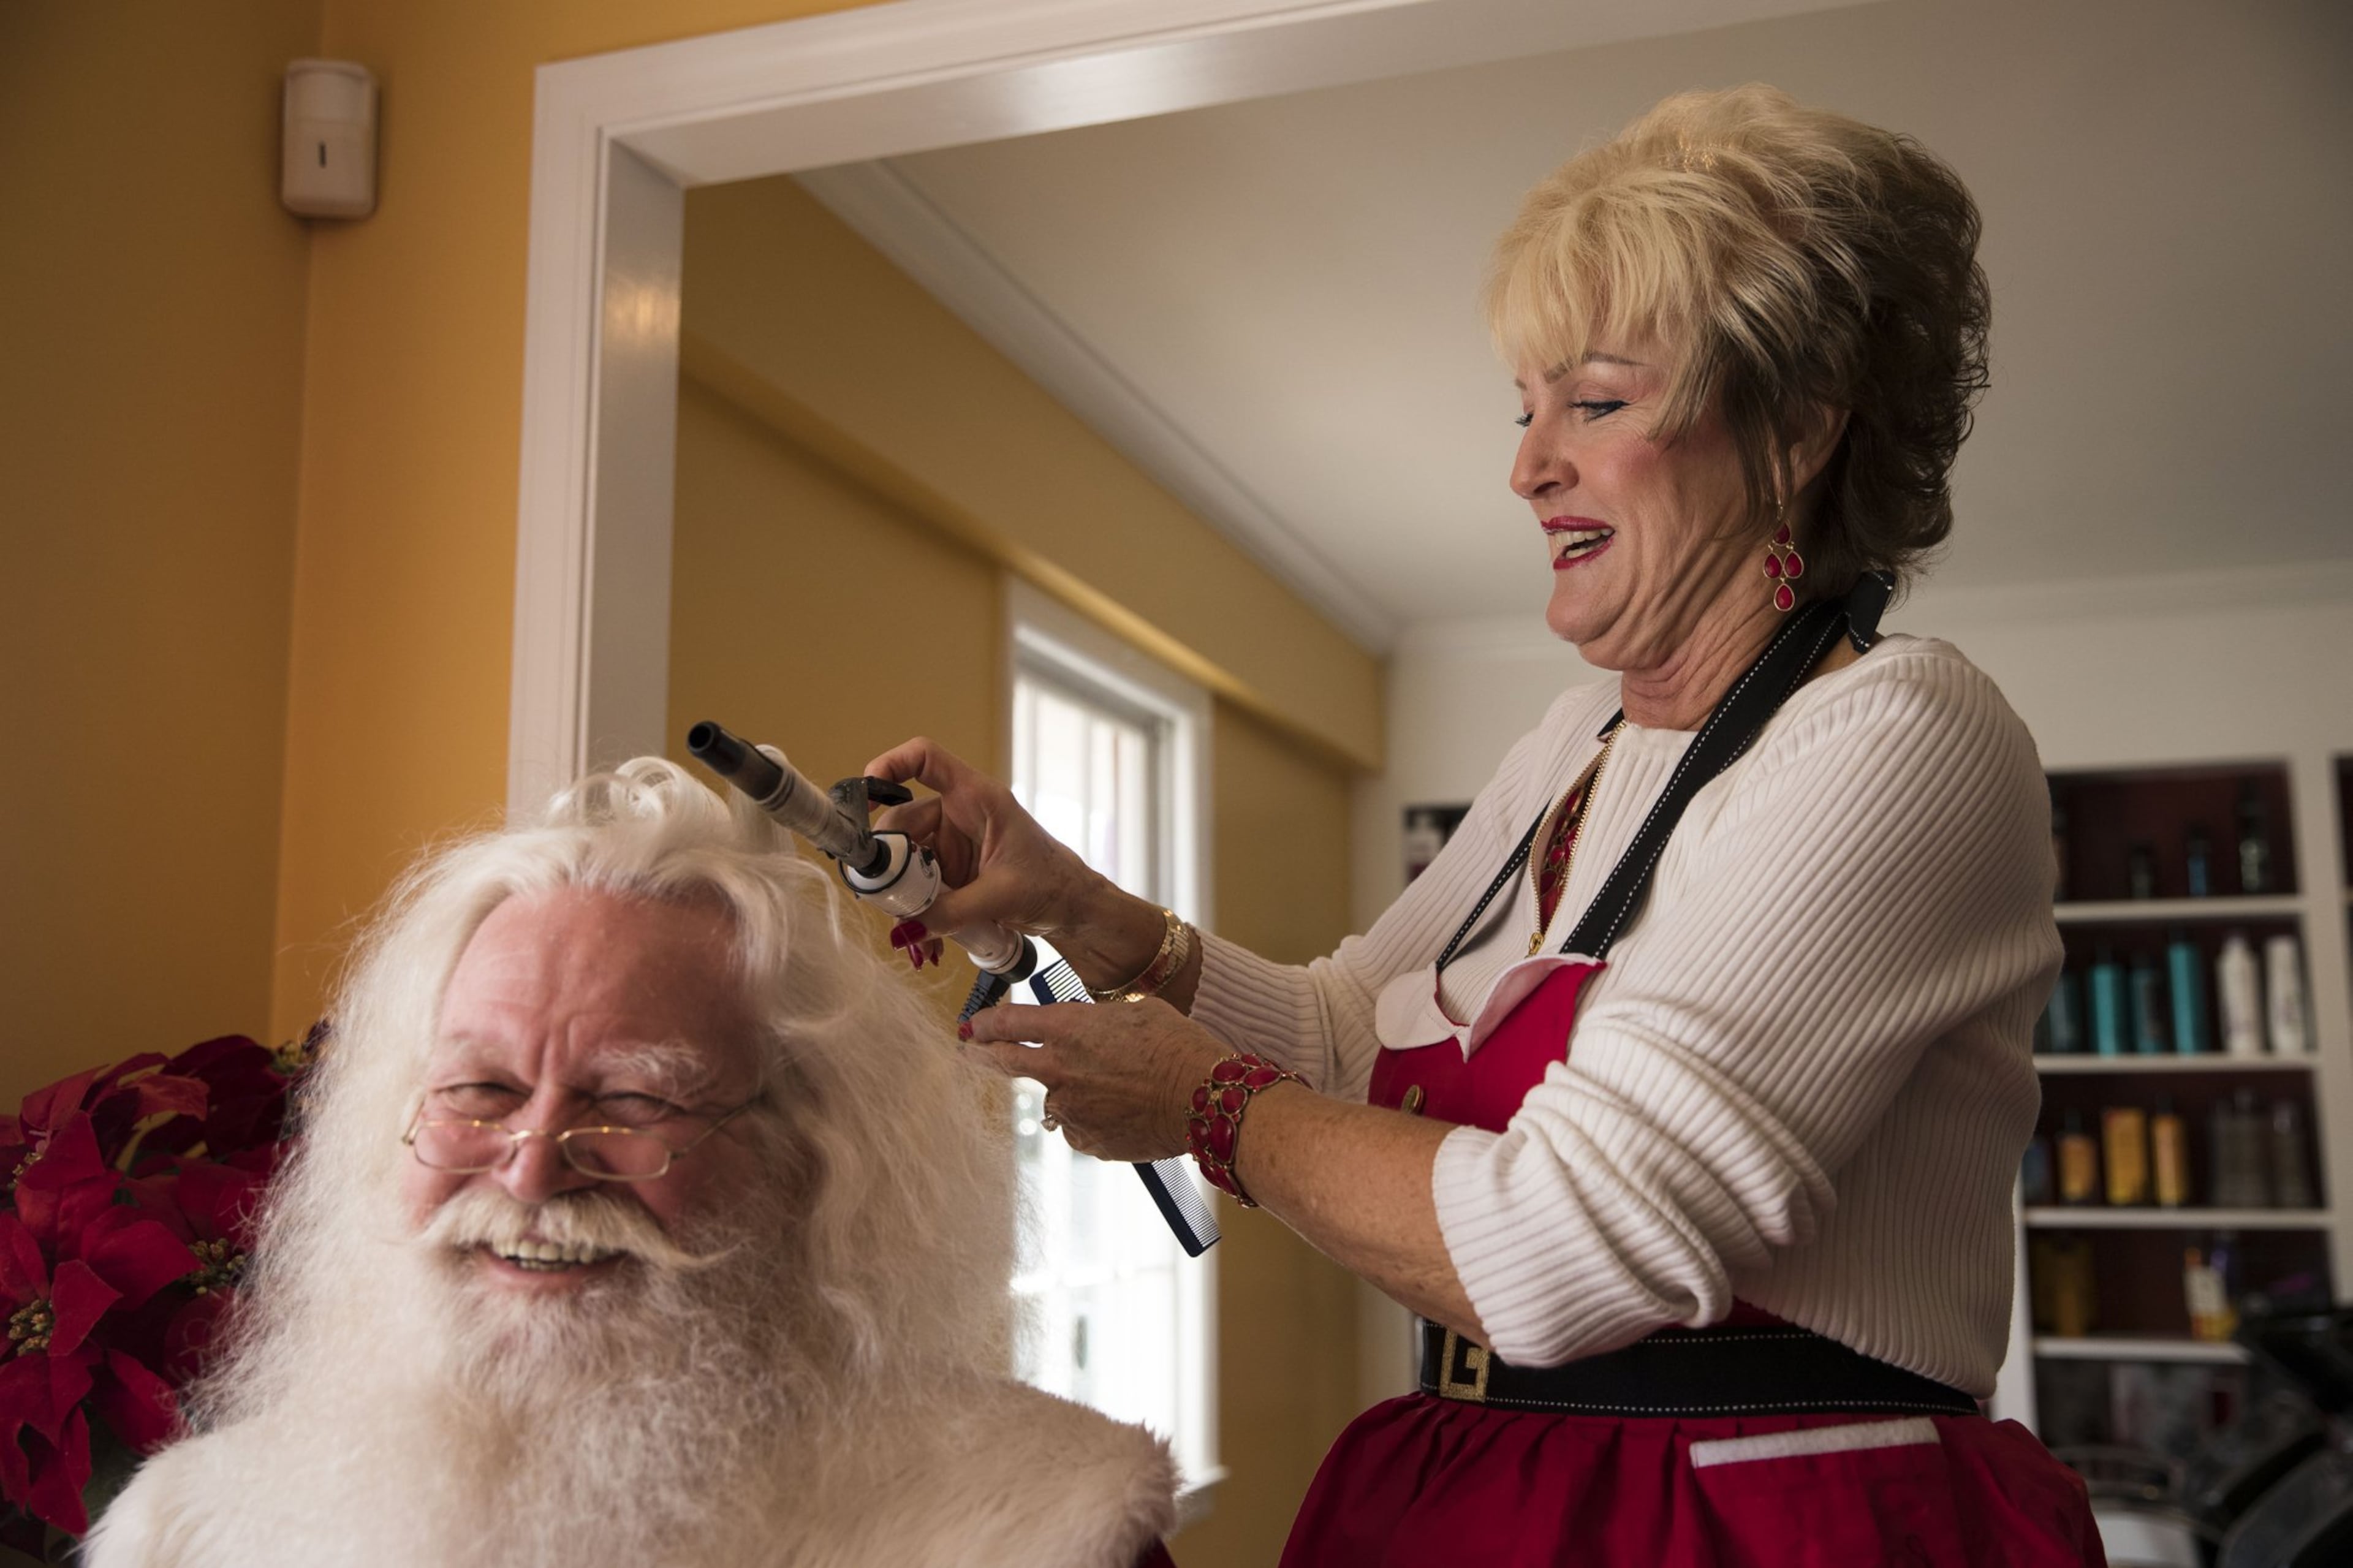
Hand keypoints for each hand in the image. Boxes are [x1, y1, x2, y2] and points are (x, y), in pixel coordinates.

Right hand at [862, 737, 1162, 982]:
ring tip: (911, 935)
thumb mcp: (1003, 897)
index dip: (888, 765)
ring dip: (902, 898)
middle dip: (889, 864)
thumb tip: (906, 928)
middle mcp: (957, 813)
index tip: (864, 796)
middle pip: (901, 822)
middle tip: (887, 902)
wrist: (1073, 909)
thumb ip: (952, 912)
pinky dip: (915, 911)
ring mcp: (950, 842)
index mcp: (976, 798)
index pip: (924, 759)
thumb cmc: (1053, 884)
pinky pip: (917, 884)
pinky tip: (922, 941)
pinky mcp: (949, 870)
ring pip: (904, 859)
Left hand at [959, 999, 1229, 1162]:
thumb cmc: (1177, 1046)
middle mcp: (1059, 1069)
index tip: (974, 1025)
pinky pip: (1079, 1125)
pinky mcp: (1086, 1140)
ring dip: (1069, 1090)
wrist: (1204, 1098)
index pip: (1009, 1022)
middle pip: (1003, 1062)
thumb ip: (1096, 1020)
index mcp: (1069, 1029)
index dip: (987, 1023)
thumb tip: (1082, 1027)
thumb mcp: (1135, 1012)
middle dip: (980, 1054)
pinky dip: (1092, 1117)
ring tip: (1114, 1086)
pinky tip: (1124, 1108)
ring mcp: (1070, 1109)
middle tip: (969, 1051)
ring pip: (1054, 1098)